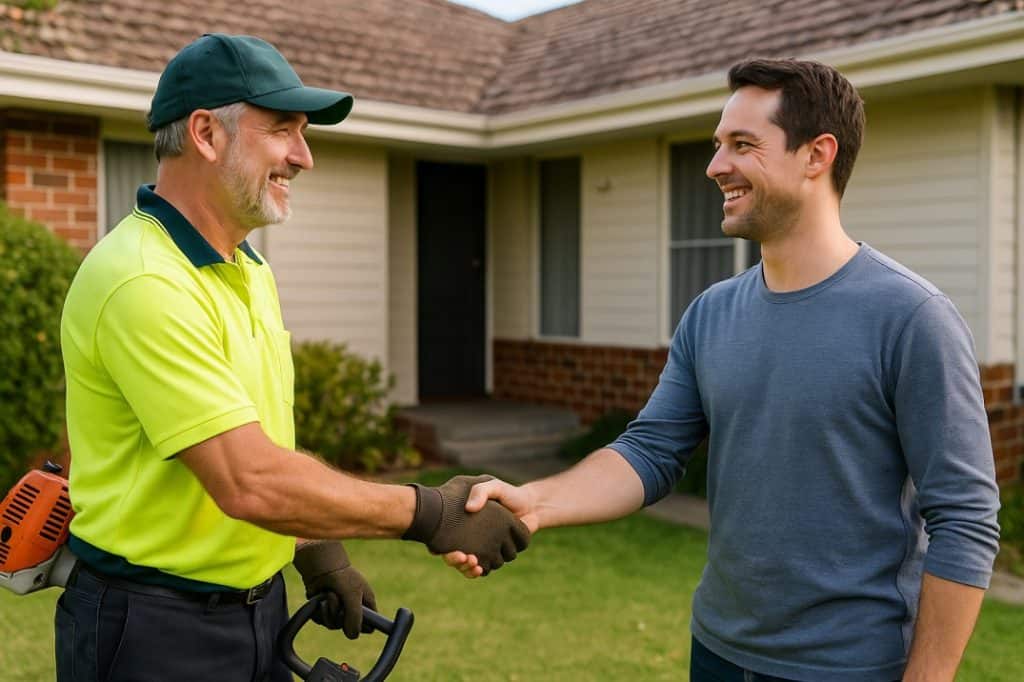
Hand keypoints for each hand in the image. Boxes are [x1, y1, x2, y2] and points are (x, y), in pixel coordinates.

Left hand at [293, 541, 376, 638]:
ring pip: (333, 625)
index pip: (369, 627)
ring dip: (329, 610)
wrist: (323, 567)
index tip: (354, 621)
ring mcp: (338, 612)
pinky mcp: (324, 612)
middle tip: (340, 602)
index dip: (362, 627)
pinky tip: (322, 598)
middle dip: (341, 616)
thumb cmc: (343, 577)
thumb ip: (355, 615)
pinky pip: (321, 621)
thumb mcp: (353, 594)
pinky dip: (320, 610)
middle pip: (348, 629)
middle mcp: (353, 611)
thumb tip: (352, 635)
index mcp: (366, 606)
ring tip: (330, 594)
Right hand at [402, 475, 530, 573]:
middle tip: (461, 557)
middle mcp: (467, 536)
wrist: (530, 506)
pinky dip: (478, 571)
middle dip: (454, 559)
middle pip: (452, 554)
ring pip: (465, 564)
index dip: (437, 542)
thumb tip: (469, 508)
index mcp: (462, 520)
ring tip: (473, 563)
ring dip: (466, 567)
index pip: (442, 534)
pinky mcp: (493, 556)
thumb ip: (481, 491)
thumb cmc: (508, 494)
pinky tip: (480, 569)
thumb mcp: (493, 486)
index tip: (439, 547)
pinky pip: (482, 568)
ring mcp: (480, 548)